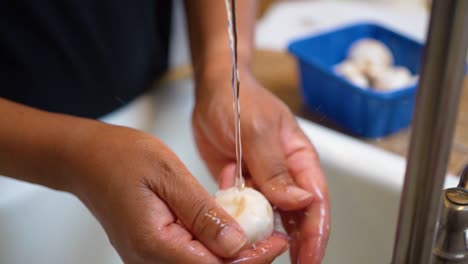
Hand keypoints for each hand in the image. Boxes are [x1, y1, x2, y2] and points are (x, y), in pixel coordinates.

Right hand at [64, 123, 286, 262]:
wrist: (86, 159)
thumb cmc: (120, 158)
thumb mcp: (169, 175)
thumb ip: (202, 213)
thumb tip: (236, 244)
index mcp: (154, 244)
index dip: (252, 258)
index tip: (275, 240)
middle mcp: (149, 260)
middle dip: (246, 259)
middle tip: (271, 236)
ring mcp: (149, 258)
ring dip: (231, 255)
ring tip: (256, 232)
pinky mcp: (151, 251)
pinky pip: (189, 257)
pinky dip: (213, 247)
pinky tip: (227, 229)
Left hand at [193, 67, 329, 262]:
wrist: (213, 91)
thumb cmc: (239, 99)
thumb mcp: (257, 131)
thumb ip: (275, 168)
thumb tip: (300, 201)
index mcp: (299, 158)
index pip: (315, 200)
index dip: (317, 231)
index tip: (311, 256)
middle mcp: (285, 172)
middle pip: (299, 215)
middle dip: (300, 243)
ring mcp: (264, 179)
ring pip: (274, 217)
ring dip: (272, 238)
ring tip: (266, 257)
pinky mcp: (244, 183)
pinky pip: (248, 210)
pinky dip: (246, 223)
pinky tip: (241, 235)